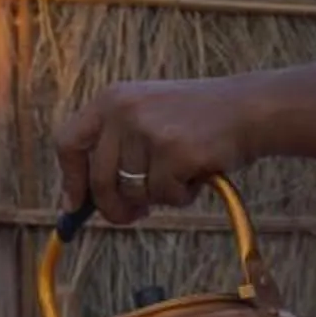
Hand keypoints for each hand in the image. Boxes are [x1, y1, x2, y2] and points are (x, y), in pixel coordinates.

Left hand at [53, 78, 261, 226]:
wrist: (248, 108)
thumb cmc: (196, 120)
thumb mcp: (147, 117)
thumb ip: (114, 148)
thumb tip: (79, 200)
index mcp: (111, 100)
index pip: (68, 142)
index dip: (70, 178)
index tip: (76, 204)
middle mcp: (123, 111)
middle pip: (99, 180)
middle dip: (115, 209)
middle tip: (133, 217)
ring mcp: (148, 131)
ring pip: (134, 193)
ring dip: (158, 197)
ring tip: (182, 175)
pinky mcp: (174, 151)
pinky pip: (166, 196)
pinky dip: (183, 195)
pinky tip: (198, 172)